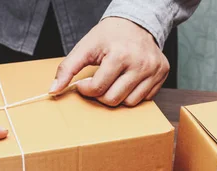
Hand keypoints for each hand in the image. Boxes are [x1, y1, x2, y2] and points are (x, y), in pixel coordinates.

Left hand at [50, 17, 168, 105]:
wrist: (137, 22)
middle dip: (100, 95)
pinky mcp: (163, 73)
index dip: (85, 89)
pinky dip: (133, 94)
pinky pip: (145, 98)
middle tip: (98, 84)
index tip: (83, 83)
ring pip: (130, 103)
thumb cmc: (110, 35)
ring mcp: (154, 70)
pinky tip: (128, 81)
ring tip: (113, 82)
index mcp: (120, 55)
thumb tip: (53, 91)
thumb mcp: (85, 47)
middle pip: (114, 99)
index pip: (98, 89)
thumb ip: (67, 68)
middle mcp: (140, 64)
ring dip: (117, 97)